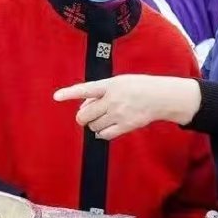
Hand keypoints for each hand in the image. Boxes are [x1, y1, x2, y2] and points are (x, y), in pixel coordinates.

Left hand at [53, 75, 200, 139]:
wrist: (160, 97)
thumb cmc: (138, 87)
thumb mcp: (119, 82)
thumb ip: (100, 92)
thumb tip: (83, 108)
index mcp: (110, 85)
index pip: (86, 89)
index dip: (70, 93)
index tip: (56, 96)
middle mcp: (113, 100)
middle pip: (85, 115)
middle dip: (83, 117)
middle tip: (89, 114)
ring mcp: (119, 114)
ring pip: (93, 126)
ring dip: (94, 124)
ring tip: (105, 117)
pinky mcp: (125, 126)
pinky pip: (104, 135)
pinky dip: (101, 133)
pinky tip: (106, 127)